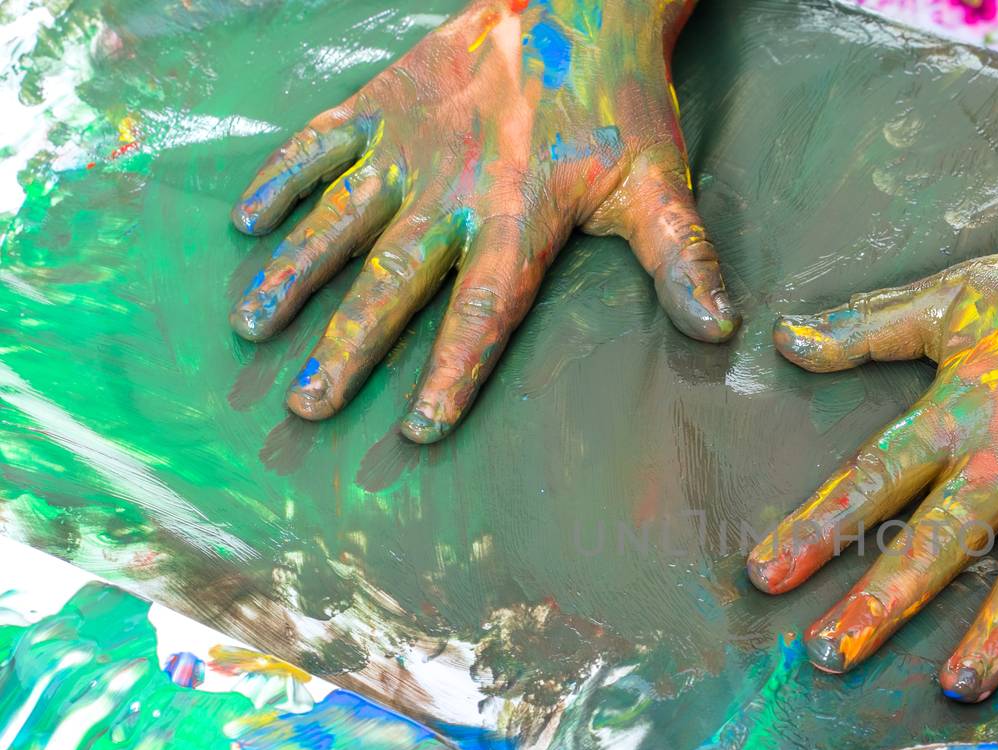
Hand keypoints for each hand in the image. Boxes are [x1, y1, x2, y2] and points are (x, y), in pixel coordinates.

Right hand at [230, 0, 733, 441]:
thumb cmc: (619, 104)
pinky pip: (320, 140)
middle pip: (392, 281)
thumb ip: (680, 258)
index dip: (454, 372)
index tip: (419, 428)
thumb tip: (720, 331)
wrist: (578, 0)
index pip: (483, 312)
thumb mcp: (659, 183)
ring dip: (296, 274)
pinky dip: (282, 176)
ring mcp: (409, 145)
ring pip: (340, 217)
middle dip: (348, 347)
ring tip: (252, 328)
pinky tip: (245, 223)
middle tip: (307, 406)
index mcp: (519, 219)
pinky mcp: (383, 101)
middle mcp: (453, 190)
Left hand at [748, 239, 997, 700]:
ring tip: (960, 686)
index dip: (818, 527)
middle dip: (883, 600)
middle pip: (939, 538)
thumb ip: (866, 328)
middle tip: (829, 656)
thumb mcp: (951, 299)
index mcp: (961, 412)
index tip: (764, 578)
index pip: (874, 477)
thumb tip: (786, 339)